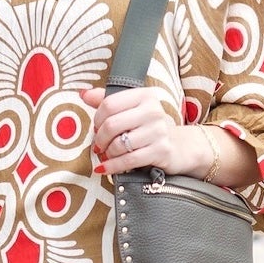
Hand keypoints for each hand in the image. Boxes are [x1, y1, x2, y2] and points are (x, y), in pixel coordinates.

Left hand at [79, 84, 209, 177]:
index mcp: (144, 96)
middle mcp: (153, 111)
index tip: (97, 127)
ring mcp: (159, 131)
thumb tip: (84, 94)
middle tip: (98, 145)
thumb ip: (107, 100)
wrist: (180, 146)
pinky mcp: (161, 151)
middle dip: (100, 138)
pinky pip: (128, 160)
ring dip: (107, 153)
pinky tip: (105, 168)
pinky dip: (113, 166)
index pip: (109, 104)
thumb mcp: (132, 109)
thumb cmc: (150, 127)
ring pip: (119, 144)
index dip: (97, 119)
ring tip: (107, 155)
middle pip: (111, 125)